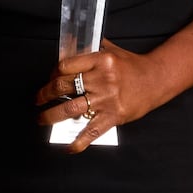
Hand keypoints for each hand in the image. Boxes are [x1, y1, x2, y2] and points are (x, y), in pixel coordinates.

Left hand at [34, 40, 160, 152]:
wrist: (155, 80)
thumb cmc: (131, 64)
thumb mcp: (109, 49)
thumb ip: (89, 48)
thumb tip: (67, 45)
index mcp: (99, 60)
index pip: (65, 66)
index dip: (52, 73)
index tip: (48, 79)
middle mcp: (101, 79)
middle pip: (64, 86)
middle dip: (44, 94)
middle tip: (36, 99)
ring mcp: (107, 100)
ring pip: (71, 109)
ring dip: (51, 115)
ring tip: (41, 118)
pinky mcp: (114, 117)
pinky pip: (92, 131)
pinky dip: (78, 141)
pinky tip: (68, 147)